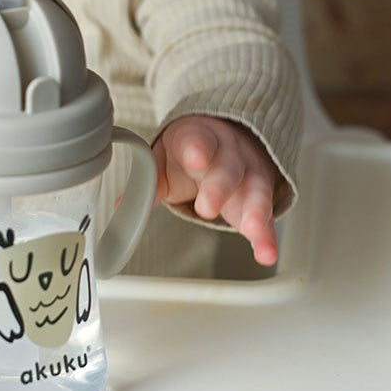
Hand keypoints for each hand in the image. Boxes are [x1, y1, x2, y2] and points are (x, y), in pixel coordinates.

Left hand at [152, 115, 278, 266]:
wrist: (226, 138)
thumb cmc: (191, 151)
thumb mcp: (167, 159)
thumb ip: (151, 182)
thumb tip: (123, 205)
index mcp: (198, 139)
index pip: (198, 140)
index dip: (197, 150)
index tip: (195, 160)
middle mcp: (228, 154)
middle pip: (227, 167)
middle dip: (219, 186)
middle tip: (207, 207)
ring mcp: (249, 174)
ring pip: (255, 189)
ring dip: (254, 210)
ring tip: (250, 229)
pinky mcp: (261, 198)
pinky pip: (267, 217)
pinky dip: (268, 236)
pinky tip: (266, 253)